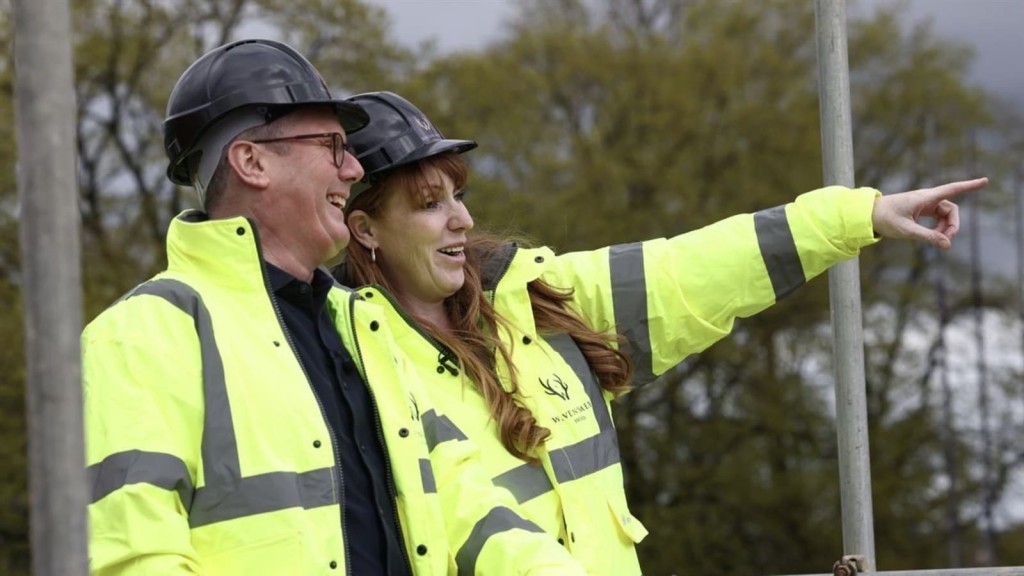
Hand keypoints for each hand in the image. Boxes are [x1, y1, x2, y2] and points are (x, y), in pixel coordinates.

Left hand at [871, 177, 987, 249]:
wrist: (867, 215)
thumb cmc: (885, 219)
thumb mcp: (907, 230)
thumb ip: (928, 237)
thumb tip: (947, 245)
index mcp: (925, 197)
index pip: (952, 189)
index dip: (969, 186)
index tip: (986, 181)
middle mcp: (927, 198)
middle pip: (951, 210)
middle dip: (952, 225)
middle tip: (946, 241)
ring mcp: (924, 204)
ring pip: (944, 216)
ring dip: (945, 229)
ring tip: (937, 241)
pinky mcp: (920, 210)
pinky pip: (937, 218)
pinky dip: (938, 228)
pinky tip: (934, 238)